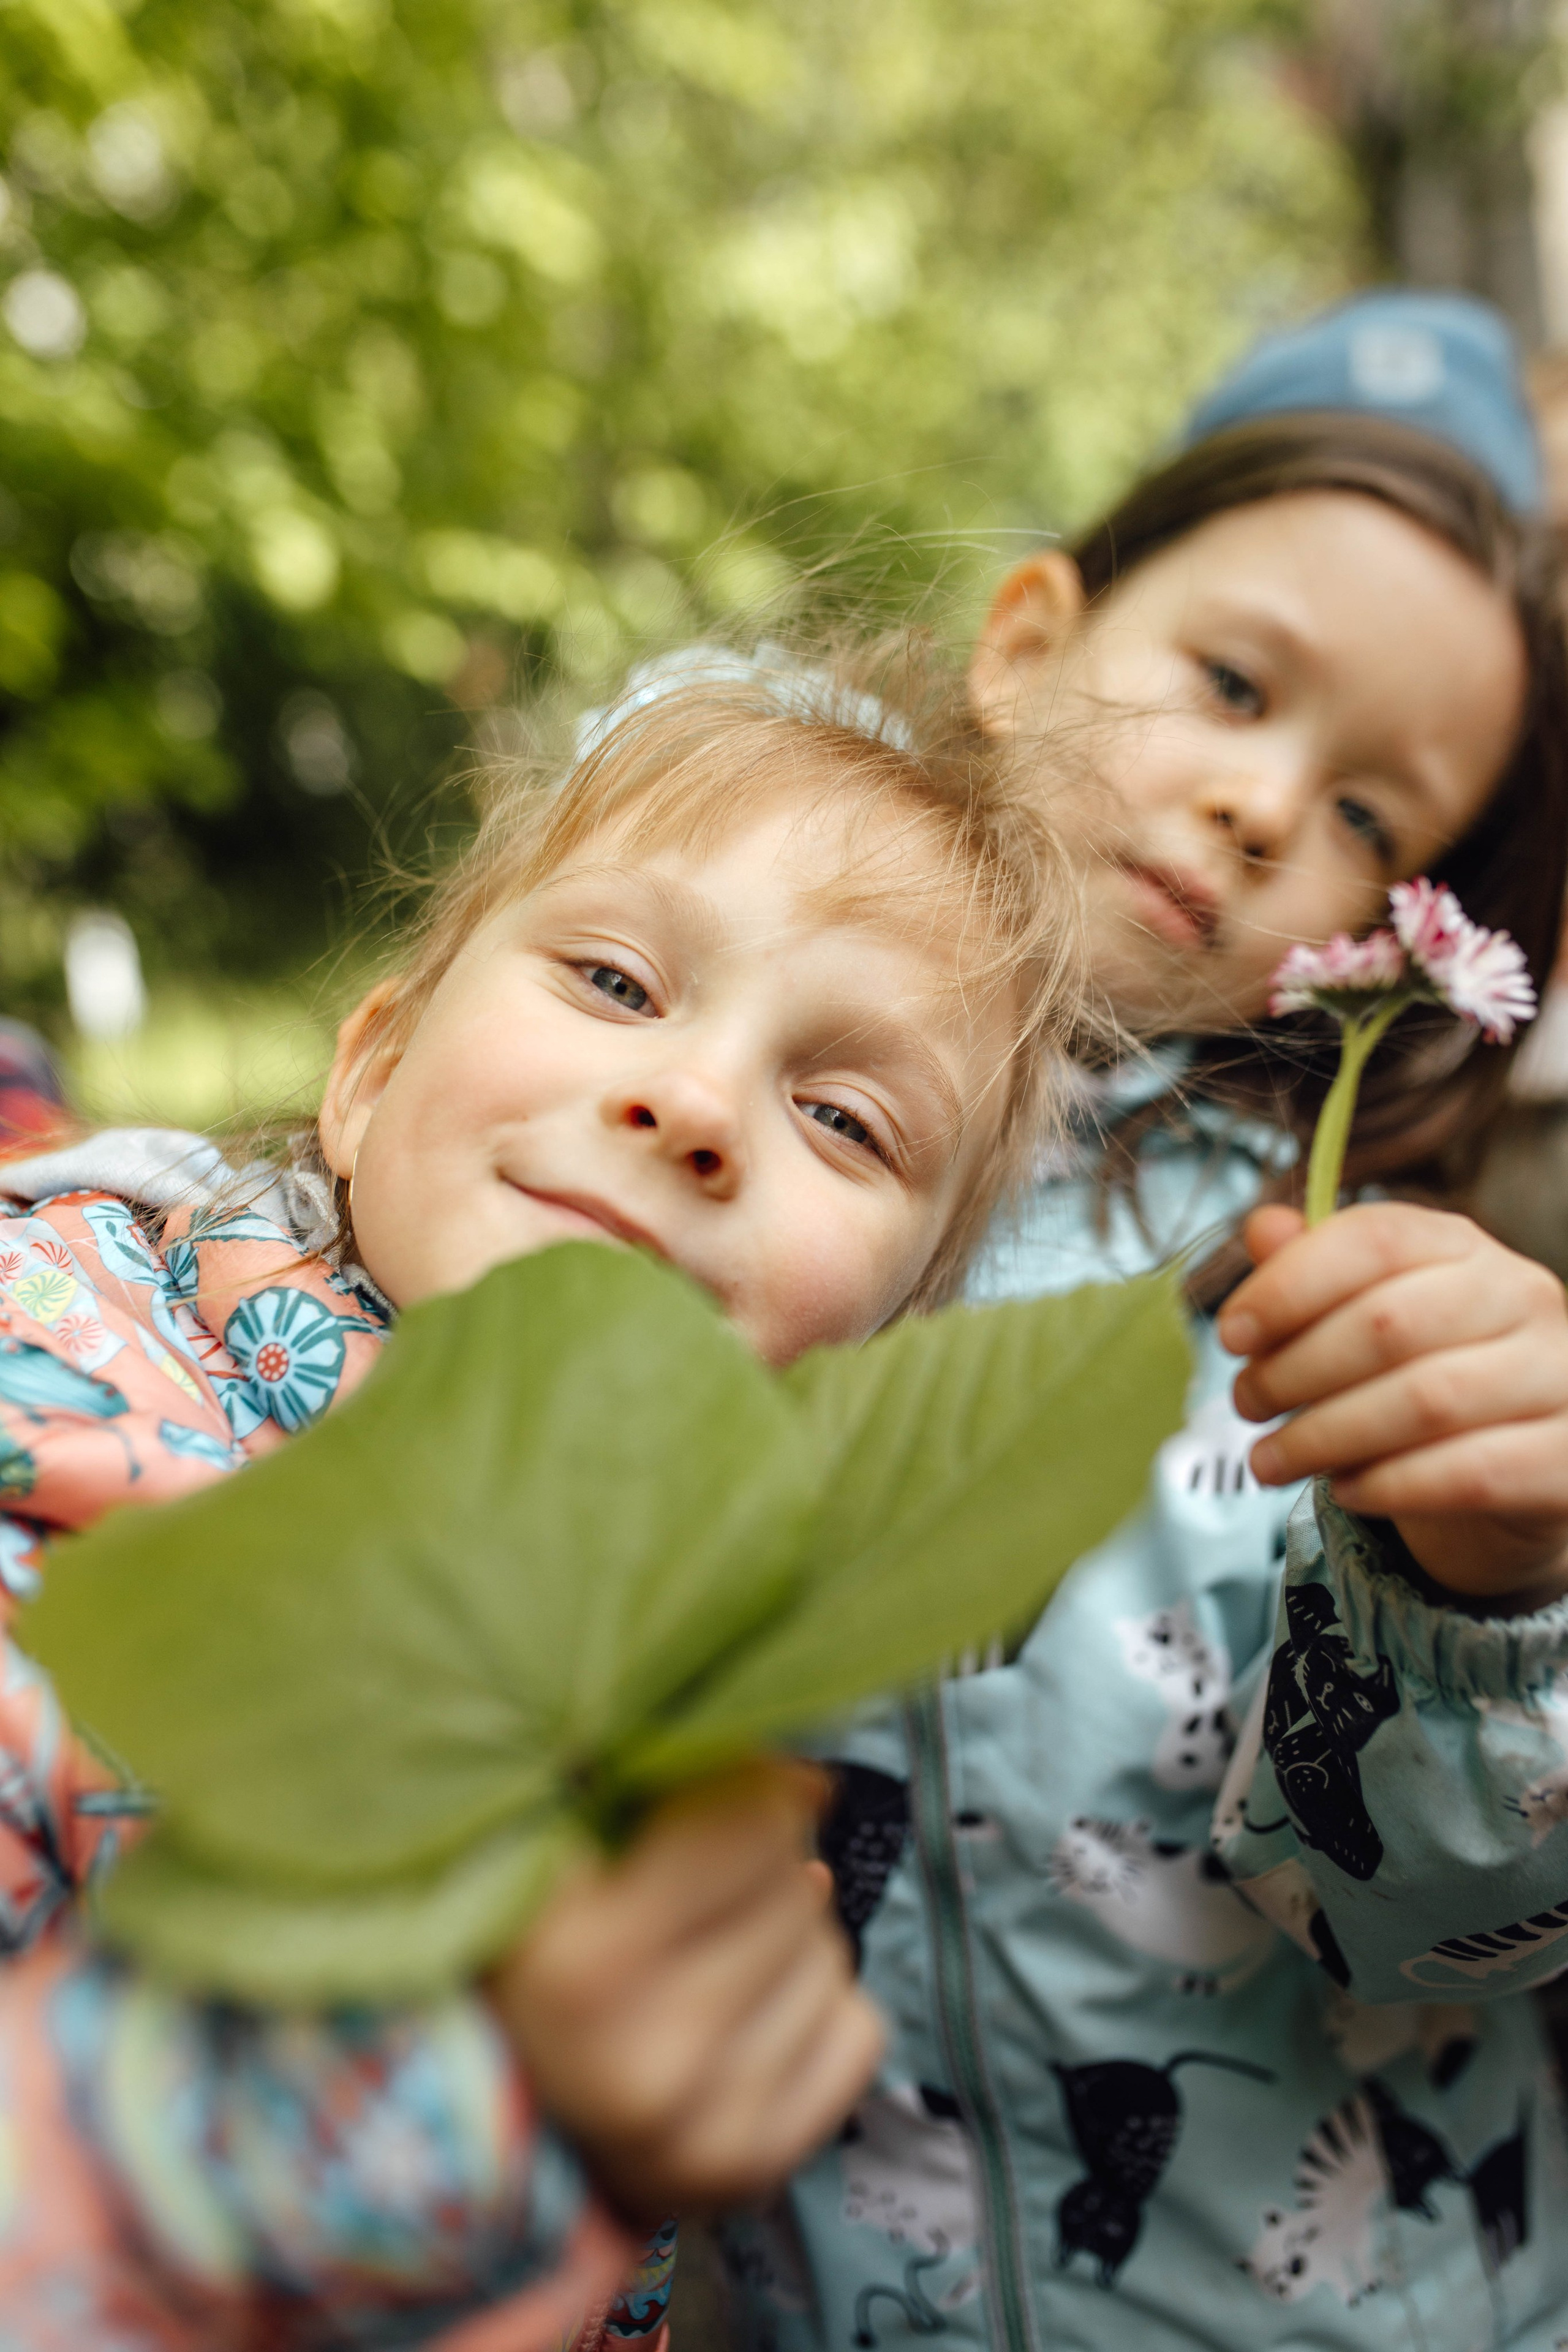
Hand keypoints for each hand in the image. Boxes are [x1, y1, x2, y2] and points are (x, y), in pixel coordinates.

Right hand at [485, 1758, 882, 2217]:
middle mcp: (643, 2057)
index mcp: (578, 1960)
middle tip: (695, 1903)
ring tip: (710, 1963)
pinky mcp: (756, 2168)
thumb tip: (810, 1788)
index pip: (751, 1822)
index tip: (700, 1813)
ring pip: (830, 1955)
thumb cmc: (549, 1946)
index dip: (739, 1794)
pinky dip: (820, 2010)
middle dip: (761, 1874)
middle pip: (796, 1888)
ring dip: (788, 1941)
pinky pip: (859, 2030)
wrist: (521, 2110)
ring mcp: (704, 2129)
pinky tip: (749, 2021)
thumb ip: (680, 1796)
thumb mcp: (574, 1850)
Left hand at [1219, 1201, 1567, 1607]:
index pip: (1374, 1238)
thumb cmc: (1426, 1376)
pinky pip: (1472, 1473)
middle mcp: (1522, 1296)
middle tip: (1245, 1405)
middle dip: (1295, 1370)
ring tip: (1271, 1460)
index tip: (1231, 1334)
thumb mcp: (1365, 1316)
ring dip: (1327, 1436)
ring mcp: (1558, 1375)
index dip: (1290, 1284)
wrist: (1518, 1464)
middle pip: (1389, 1322)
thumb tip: (1263, 1228)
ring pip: (1426, 1401)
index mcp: (1463, 1246)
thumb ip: (1314, 1272)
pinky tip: (1346, 1491)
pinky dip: (1393, 1485)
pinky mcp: (1566, 1459)